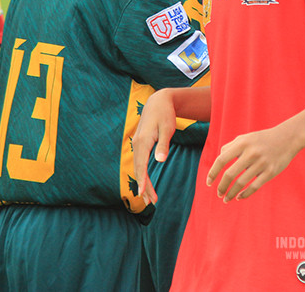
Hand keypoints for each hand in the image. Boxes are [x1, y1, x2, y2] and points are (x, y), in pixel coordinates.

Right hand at [132, 89, 178, 204]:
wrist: (158, 101)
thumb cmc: (165, 114)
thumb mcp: (167, 128)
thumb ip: (164, 145)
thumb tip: (160, 161)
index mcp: (143, 142)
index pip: (141, 165)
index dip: (142, 180)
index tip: (143, 193)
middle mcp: (137, 144)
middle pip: (138, 170)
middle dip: (144, 186)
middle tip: (152, 202)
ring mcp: (137, 144)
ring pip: (138, 167)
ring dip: (143, 182)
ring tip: (149, 198)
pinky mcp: (140, 144)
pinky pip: (140, 162)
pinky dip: (143, 174)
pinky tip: (146, 182)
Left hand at [207, 124, 302, 201]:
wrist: (287, 138)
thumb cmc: (262, 139)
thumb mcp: (245, 138)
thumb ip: (230, 147)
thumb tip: (219, 162)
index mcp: (242, 143)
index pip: (222, 160)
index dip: (213, 173)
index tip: (209, 183)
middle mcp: (251, 153)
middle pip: (230, 174)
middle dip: (222, 187)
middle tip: (218, 194)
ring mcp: (261, 163)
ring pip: (241, 183)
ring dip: (231, 193)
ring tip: (226, 199)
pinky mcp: (270, 171)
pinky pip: (254, 187)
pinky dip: (244, 194)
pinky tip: (239, 197)